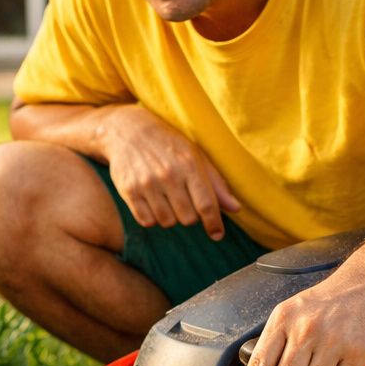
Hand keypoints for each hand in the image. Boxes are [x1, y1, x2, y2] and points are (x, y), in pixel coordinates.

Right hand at [100, 105, 240, 238]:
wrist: (129, 131)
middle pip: (188, 219)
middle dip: (190, 216)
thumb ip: (216, 184)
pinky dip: (153, 218)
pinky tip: (153, 203)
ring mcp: (147, 184)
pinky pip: (147, 221)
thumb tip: (235, 208)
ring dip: (171, 217)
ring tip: (167, 200)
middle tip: (185, 201)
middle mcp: (168, 175)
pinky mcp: (129, 191)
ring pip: (167, 222)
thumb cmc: (169, 145)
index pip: (206, 205)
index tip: (217, 234)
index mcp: (189, 165)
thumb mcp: (196, 157)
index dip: (214, 224)